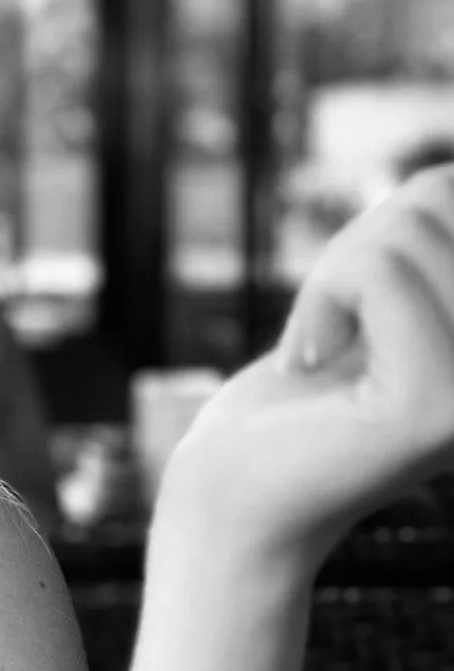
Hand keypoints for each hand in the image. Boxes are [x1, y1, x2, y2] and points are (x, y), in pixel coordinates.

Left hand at [155, 164, 453, 573]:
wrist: (238, 491)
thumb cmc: (306, 376)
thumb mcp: (383, 276)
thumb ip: (435, 216)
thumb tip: (446, 178)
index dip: (396, 217)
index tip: (367, 297)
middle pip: (441, 197)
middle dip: (359, 243)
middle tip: (337, 325)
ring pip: (408, 229)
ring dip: (331, 276)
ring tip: (327, 348)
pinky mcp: (439, 406)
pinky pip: (378, 275)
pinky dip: (319, 299)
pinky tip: (310, 363)